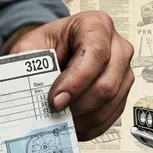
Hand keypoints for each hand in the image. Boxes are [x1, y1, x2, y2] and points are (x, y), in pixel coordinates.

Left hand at [6, 11, 134, 140]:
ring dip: (83, 118)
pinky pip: (111, 116)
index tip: (55, 100)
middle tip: (55, 113)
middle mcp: (117, 47)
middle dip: (78, 106)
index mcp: (96, 26)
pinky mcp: (123, 93)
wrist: (55, 51)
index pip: (96, 54)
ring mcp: (123, 72)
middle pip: (107, 84)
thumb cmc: (47, 45)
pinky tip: (72, 123)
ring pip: (110, 105)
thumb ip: (28, 65)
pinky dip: (90, 126)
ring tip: (61, 119)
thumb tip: (29, 91)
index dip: (76, 81)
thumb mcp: (30, 46)